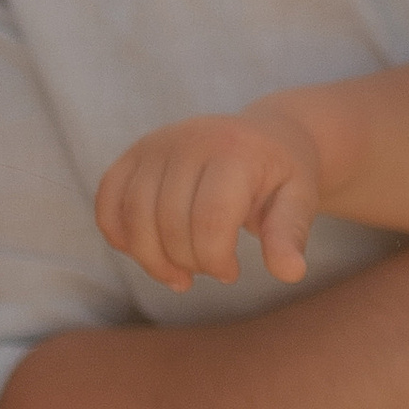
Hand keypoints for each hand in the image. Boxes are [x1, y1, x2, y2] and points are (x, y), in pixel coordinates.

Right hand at [97, 104, 323, 290]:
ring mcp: (156, 143)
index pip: (209, 221)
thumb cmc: (283, 176)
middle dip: (188, 262)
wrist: (266, 135)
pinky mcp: (135, 152)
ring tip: (180, 273)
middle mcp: (190, 139)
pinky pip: (107, 199)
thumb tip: (291, 272)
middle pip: (169, 223)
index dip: (215, 260)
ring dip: (152, 259)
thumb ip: (289, 234)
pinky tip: (147, 251)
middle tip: (211, 271)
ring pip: (133, 217)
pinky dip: (119, 234)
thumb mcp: (300, 201)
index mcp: (234, 151)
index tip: (231, 272)